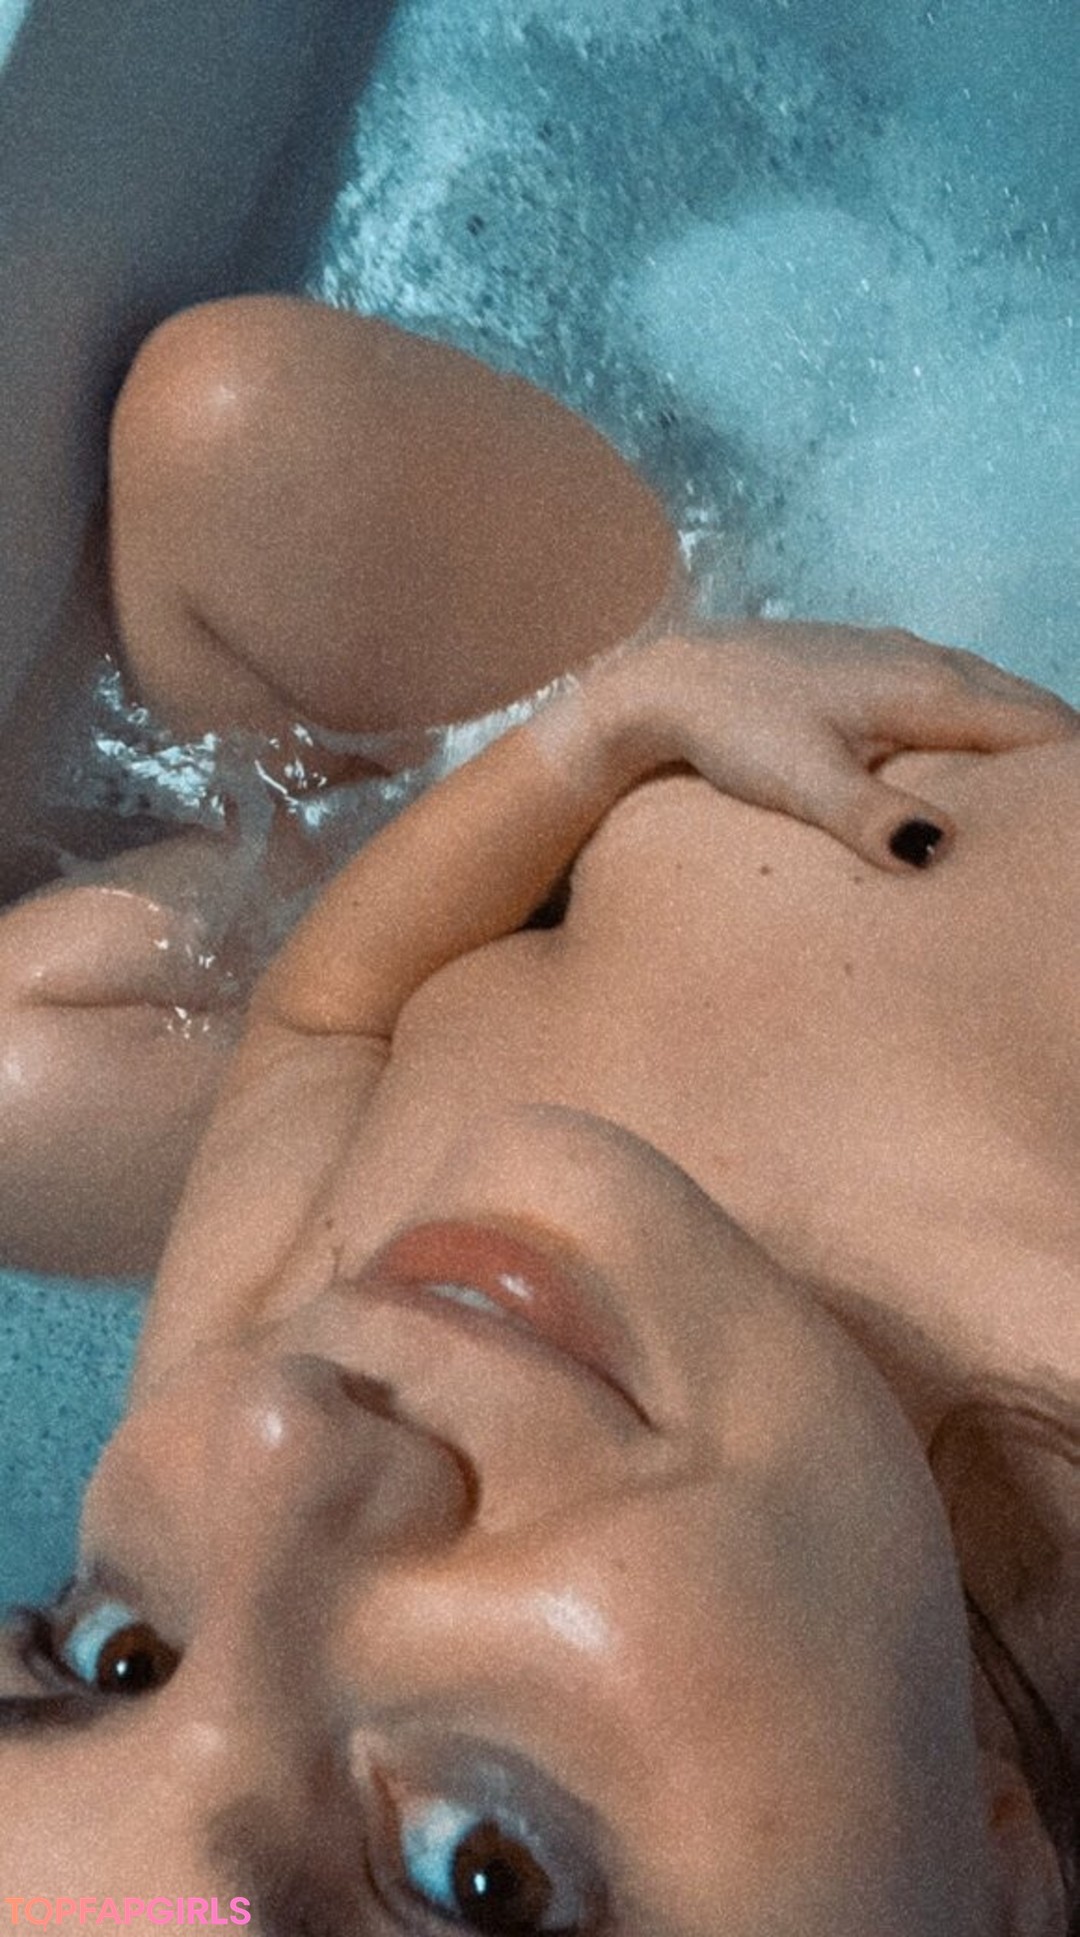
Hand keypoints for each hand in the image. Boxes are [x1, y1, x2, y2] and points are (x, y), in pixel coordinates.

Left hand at [545, 622, 1077, 870]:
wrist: (669, 677)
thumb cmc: (734, 731)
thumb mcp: (800, 782)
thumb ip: (870, 818)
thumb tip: (938, 851)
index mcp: (928, 693)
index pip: (1041, 732)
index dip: (1071, 779)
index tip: (1077, 829)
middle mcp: (930, 663)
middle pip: (1032, 710)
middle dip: (1064, 758)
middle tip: (1071, 822)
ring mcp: (903, 654)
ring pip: (998, 693)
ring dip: (1032, 735)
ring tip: (1051, 793)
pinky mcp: (875, 659)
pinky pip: (962, 687)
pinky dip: (993, 719)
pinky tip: (983, 752)